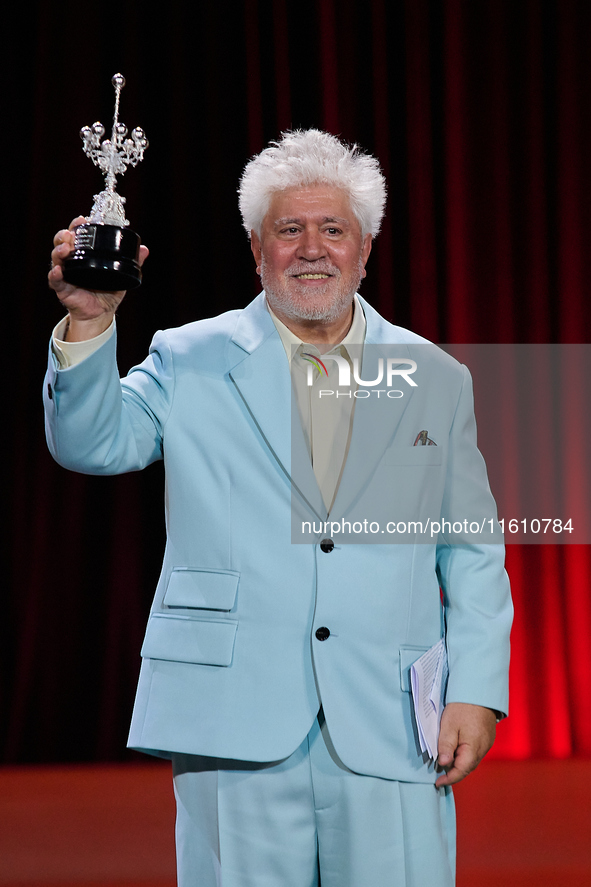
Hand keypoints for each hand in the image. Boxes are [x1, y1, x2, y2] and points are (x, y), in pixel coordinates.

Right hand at [48, 216, 148, 340]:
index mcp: (84, 254)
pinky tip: (58, 271)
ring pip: (56, 257)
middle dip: (65, 235)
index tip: (82, 220)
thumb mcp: (121, 275)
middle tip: (71, 234)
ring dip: (59, 250)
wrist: (101, 313)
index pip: (77, 235)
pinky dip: (55, 274)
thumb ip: (133, 262)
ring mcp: (65, 273)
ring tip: (66, 249)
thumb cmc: (107, 292)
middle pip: (62, 242)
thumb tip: (144, 249)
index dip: (77, 225)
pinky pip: (54, 280)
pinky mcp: (62, 288)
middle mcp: (72, 260)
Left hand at [435, 702, 495, 786]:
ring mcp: (487, 743)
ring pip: (472, 760)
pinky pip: (476, 752)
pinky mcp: (487, 737)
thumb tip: (444, 764)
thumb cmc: (462, 707)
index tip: (438, 782)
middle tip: (439, 772)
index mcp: (473, 748)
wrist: (479, 691)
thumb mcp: (448, 725)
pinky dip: (465, 755)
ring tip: (446, 761)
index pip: (461, 771)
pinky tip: (457, 750)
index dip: (449, 779)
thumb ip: (446, 746)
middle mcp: (483, 749)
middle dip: (454, 772)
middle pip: (468, 767)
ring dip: (460, 763)